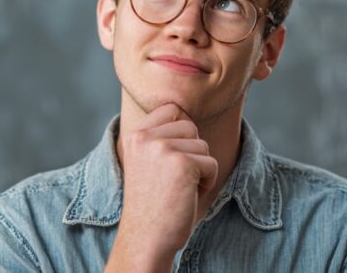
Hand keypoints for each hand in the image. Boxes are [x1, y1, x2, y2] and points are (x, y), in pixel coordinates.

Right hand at [105, 103, 218, 271]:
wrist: (146, 236)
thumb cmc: (152, 202)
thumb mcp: (146, 161)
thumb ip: (160, 136)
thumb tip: (187, 116)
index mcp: (135, 134)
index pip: (172, 109)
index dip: (181, 132)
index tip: (171, 161)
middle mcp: (145, 137)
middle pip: (190, 126)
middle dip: (192, 152)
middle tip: (174, 179)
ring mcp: (162, 148)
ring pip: (202, 145)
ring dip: (200, 168)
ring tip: (179, 188)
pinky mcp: (182, 163)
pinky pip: (211, 163)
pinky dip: (206, 182)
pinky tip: (186, 196)